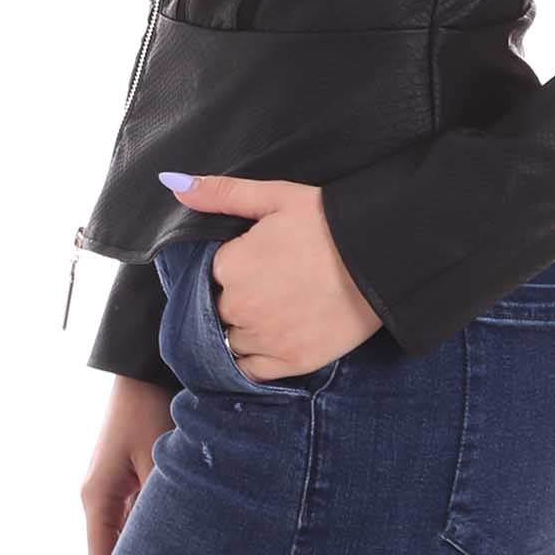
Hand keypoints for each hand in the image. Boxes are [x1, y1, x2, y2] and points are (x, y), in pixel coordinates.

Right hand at [80, 374, 174, 554]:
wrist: (142, 366)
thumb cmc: (150, 410)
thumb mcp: (159, 461)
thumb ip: (161, 507)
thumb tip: (172, 549)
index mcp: (97, 498)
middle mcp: (97, 496)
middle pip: (113, 550)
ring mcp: (110, 484)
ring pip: (127, 531)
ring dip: (149, 542)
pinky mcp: (124, 473)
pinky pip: (134, 510)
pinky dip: (152, 521)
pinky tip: (182, 525)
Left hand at [158, 172, 382, 382]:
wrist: (381, 258)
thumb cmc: (328, 222)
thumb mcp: (275, 196)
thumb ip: (222, 194)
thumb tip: (173, 183)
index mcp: (230, 265)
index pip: (211, 272)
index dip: (233, 264)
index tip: (257, 257)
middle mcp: (239, 307)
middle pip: (219, 307)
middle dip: (236, 295)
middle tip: (272, 280)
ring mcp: (264, 339)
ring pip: (232, 339)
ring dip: (243, 327)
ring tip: (276, 307)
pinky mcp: (289, 362)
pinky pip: (250, 371)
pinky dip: (252, 359)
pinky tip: (270, 339)